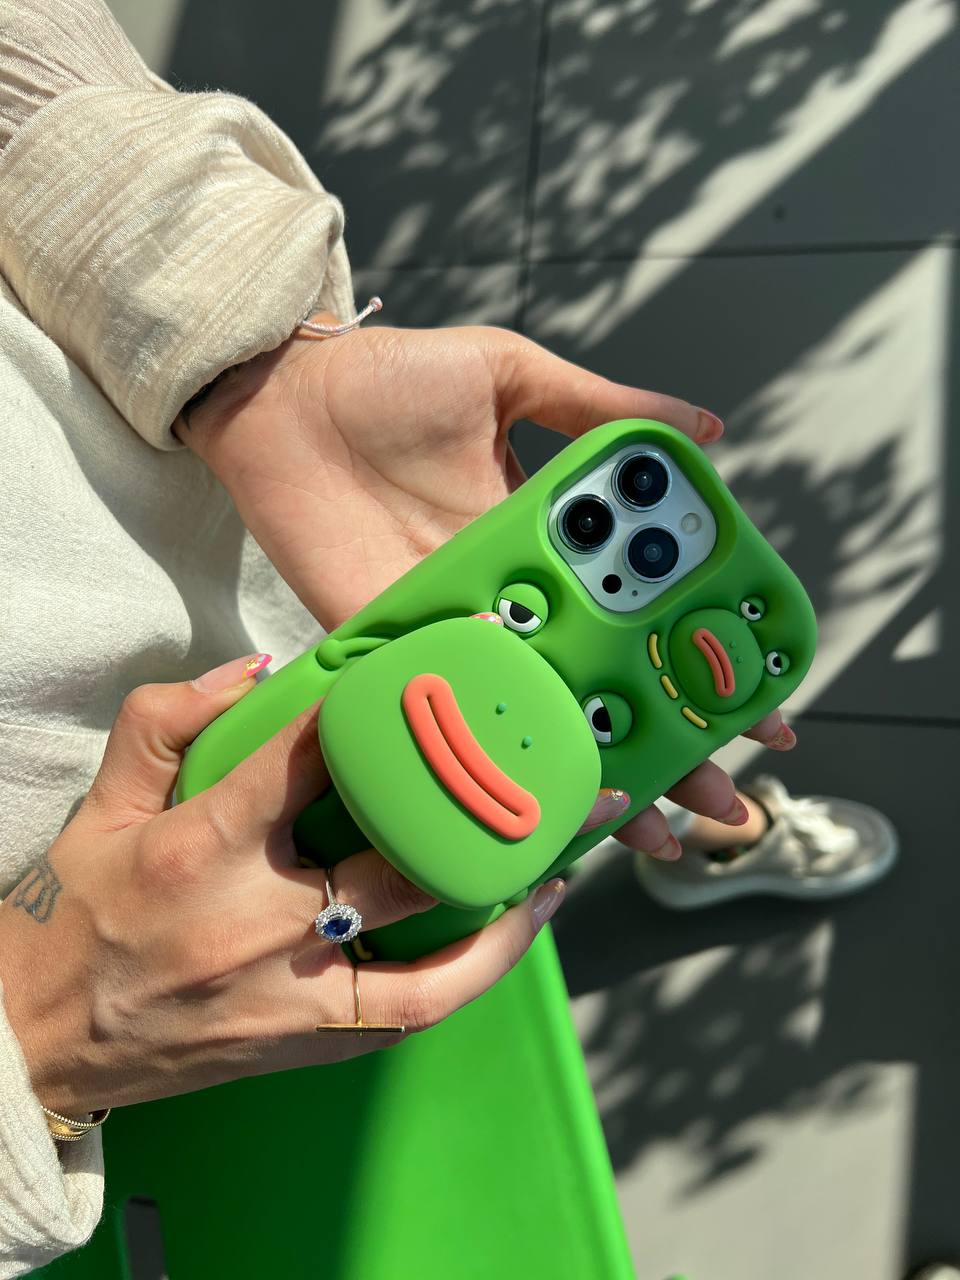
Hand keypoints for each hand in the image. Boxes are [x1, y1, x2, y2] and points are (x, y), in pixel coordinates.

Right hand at [0, 660, 564, 1116]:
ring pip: (425, 951)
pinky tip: (516, 925)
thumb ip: (165, 722)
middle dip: (476, 803)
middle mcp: (252, 922)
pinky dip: (474, 971)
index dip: (381, 704)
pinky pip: (410, 1013)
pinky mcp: (305, 1042)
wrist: (40, 1042)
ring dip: (505, 905)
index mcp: (198, 848)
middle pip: (394, 854)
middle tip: (549, 762)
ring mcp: (287, 991)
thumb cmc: (76, 916)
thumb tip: (257, 672)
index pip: (306, 759)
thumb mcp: (99, 805)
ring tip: (563, 855)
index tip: (448, 663)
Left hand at [176, 321, 794, 860]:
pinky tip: (547, 807)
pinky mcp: (398, 645)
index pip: (640, 608)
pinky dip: (497, 756)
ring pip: (540, 715)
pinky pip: (458, 709)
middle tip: (728, 799)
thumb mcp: (507, 374)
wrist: (279, 395)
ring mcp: (458, 625)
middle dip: (669, 745)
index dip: (698, 655)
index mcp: (549, 536)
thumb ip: (596, 406)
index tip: (759, 697)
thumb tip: (707, 431)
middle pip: (602, 682)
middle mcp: (513, 592)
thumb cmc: (387, 377)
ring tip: (661, 836)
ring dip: (597, 775)